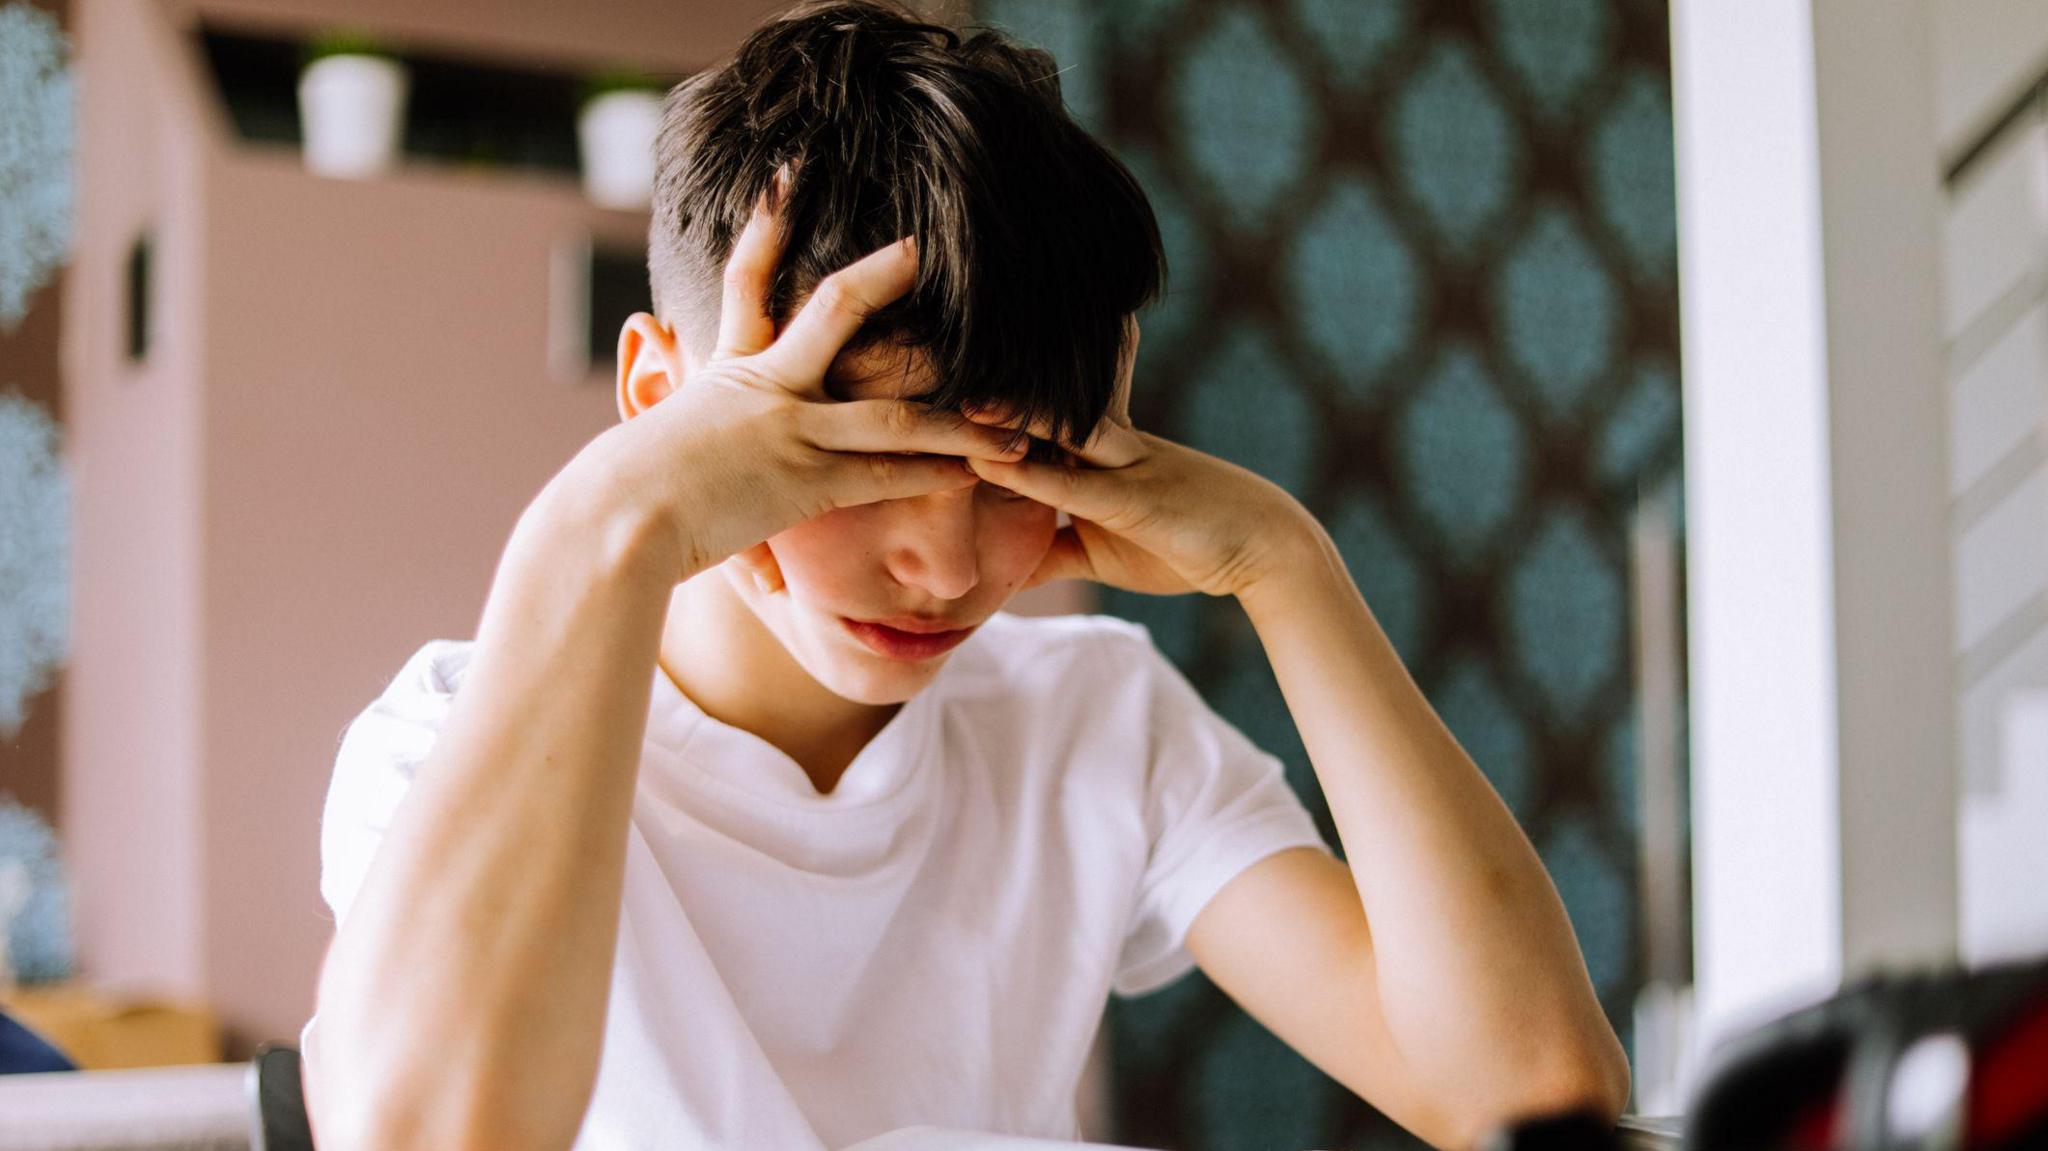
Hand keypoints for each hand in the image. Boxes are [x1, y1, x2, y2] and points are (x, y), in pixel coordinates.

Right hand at [573, 179, 1030, 579]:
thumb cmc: (622, 492)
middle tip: (922, 247)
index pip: (745, 282)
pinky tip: (976, 475)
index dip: (764, 226)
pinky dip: (932, 475)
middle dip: (881, 276)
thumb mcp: (648, 433)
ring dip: (958, 424)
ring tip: (1013, 426)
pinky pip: (885, 475)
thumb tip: (655, 379)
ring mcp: (789, 429)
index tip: (786, 178)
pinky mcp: (804, 481)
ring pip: (891, 415)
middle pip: (833, 310)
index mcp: (724, 369)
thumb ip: (677, 409)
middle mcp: (765, 385)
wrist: (615, 521)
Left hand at [960, 318, 1318, 598]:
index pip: (1035, 414)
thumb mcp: (1105, 553)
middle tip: (922, 358)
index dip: (990, 399)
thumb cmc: (1188, 545)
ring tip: (938, 394)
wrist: (1264, 549)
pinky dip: (1026, 471)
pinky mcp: (1131, 498)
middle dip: (985, 387)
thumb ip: (1052, 553)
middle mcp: (1104, 444)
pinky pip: (1069, 482)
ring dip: (996, 413)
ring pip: (1049, 427)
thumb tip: (1006, 572)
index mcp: (1097, 451)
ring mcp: (1120, 465)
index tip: (938, 376)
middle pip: (1037, 405)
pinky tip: (986, 459)